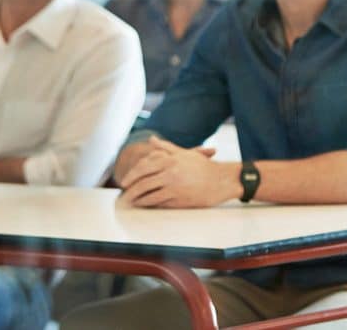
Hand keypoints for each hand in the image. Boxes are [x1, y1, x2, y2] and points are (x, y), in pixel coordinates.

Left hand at [118, 137, 236, 207]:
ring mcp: (174, 187)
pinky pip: (160, 203)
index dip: (131, 175)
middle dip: (131, 189)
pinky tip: (145, 205)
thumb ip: (166, 147)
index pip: (143, 167)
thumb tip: (151, 139)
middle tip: (124, 194)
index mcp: (170, 160)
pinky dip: (150, 204)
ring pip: (149, 194)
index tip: (125, 181)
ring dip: (138, 199)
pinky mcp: (179, 200)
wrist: (221, 180)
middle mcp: (170, 173)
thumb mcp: (184, 153)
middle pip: (143, 182)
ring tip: (131, 202)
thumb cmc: (204, 166)